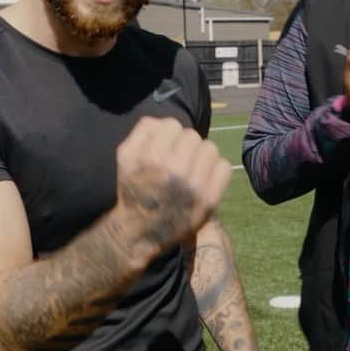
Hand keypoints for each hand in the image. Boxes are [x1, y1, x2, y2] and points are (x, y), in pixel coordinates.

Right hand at [115, 117, 232, 259]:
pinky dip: (216, 169)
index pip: (173, 125)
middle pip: (193, 136)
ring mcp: (195, 186)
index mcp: (152, 158)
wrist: (142, 230)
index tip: (166, 149)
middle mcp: (174, 171)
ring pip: (210, 148)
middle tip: (178, 160)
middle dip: (185, 146)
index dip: (169, 135)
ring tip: (191, 168)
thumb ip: (144, 130)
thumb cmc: (134, 188)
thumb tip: (168, 120)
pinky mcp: (210, 200)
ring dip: (201, 155)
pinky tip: (203, 178)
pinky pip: (224, 166)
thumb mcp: (125, 156)